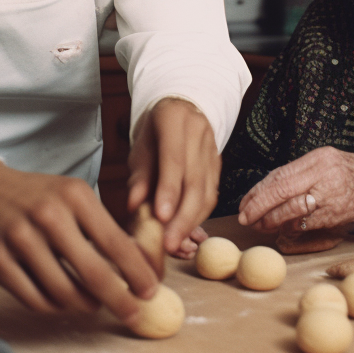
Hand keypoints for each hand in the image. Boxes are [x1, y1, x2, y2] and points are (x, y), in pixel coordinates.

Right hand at [0, 159, 157, 323]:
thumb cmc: (35, 197)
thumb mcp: (71, 196)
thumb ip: (101, 227)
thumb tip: (141, 263)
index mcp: (74, 196)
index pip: (116, 242)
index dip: (137, 272)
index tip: (150, 290)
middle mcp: (48, 215)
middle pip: (94, 273)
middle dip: (119, 300)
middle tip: (133, 313)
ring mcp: (19, 238)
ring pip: (63, 292)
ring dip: (84, 304)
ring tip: (92, 303)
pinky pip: (34, 299)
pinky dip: (53, 306)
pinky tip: (61, 301)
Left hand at [127, 98, 220, 254]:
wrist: (181, 109)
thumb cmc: (154, 131)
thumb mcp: (140, 146)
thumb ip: (139, 175)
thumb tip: (134, 206)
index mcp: (174, 119)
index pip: (174, 159)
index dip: (169, 190)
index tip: (161, 217)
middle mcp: (199, 132)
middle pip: (195, 181)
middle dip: (183, 217)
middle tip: (169, 243)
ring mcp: (213, 148)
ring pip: (207, 191)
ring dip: (191, 221)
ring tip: (175, 243)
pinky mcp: (219, 165)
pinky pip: (211, 194)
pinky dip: (198, 215)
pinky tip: (185, 229)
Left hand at [237, 146, 353, 232]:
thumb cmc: (344, 172)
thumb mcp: (321, 162)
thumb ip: (295, 173)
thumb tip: (263, 190)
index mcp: (317, 159)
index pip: (280, 176)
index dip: (258, 192)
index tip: (245, 203)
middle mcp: (324, 176)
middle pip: (282, 191)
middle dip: (259, 207)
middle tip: (245, 217)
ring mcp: (331, 197)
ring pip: (293, 210)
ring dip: (271, 220)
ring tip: (259, 224)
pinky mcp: (335, 215)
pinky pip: (306, 223)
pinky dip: (290, 226)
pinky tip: (280, 228)